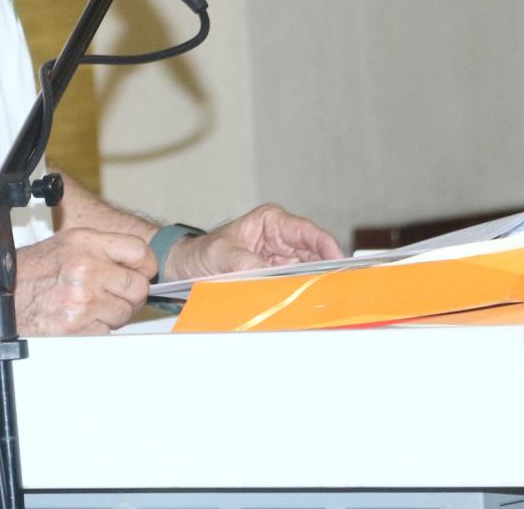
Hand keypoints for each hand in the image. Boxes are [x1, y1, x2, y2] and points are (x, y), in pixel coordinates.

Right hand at [14, 228, 157, 334]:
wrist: (5, 295)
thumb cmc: (34, 270)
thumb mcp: (69, 244)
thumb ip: (104, 250)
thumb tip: (139, 266)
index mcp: (85, 242)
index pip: (139, 251)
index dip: (143, 266)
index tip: (138, 273)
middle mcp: (85, 267)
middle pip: (138, 286)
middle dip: (128, 294)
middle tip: (110, 294)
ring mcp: (82, 298)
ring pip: (125, 312)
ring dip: (112, 313)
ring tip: (88, 305)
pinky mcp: (78, 325)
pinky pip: (109, 331)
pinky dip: (98, 329)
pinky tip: (80, 318)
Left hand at [163, 203, 341, 281]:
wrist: (185, 266)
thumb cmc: (201, 251)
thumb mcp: (222, 254)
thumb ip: (246, 263)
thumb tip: (267, 274)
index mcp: (272, 221)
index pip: (309, 233)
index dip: (328, 248)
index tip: (338, 264)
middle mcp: (281, 238)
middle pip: (315, 254)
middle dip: (324, 270)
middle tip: (333, 288)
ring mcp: (281, 258)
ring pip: (309, 271)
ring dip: (313, 284)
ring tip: (320, 298)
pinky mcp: (276, 275)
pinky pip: (295, 283)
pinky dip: (300, 292)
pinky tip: (304, 303)